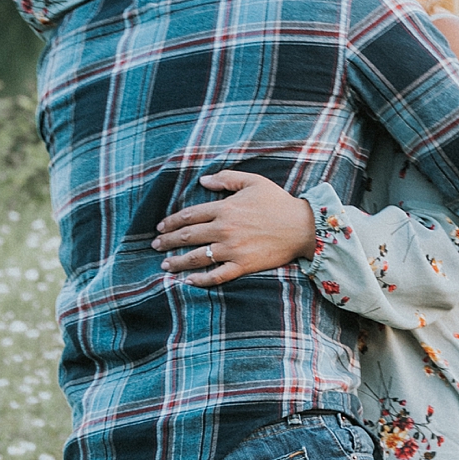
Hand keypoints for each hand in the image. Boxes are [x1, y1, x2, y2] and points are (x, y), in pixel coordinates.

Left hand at [152, 170, 315, 286]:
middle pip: (187, 236)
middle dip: (167, 242)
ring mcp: (233, 249)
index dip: (171, 222)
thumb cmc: (278, 203)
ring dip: (177, 262)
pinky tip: (188, 281)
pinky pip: (217, 275)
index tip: (160, 227)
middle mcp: (224, 230)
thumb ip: (226, 178)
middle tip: (155, 246)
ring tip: (164, 265)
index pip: (189, 215)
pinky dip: (201, 280)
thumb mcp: (253, 182)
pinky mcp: (243, 265)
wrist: (303, 227)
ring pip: (197, 257)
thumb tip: (202, 180)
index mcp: (225, 209)